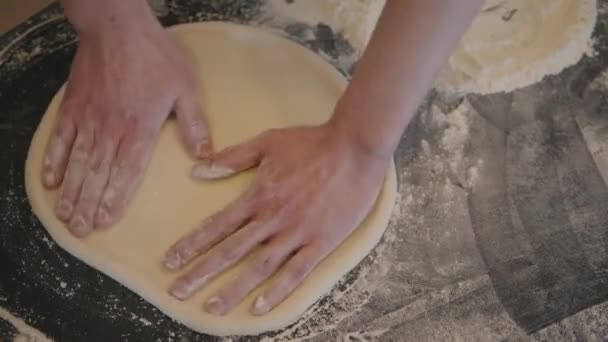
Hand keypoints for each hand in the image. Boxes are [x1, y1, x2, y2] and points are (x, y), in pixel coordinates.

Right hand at [43, 21, 211, 236]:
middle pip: (98, 175)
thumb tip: (206, 156)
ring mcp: (88, 119)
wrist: (118, 26)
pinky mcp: (73, 107)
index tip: (106, 221)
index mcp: (140, 129)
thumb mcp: (185, 88)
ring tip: (65, 217)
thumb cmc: (155, 56)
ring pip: (77, 163)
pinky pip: (60, 139)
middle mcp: (111, 130)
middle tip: (81, 231)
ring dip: (71, 192)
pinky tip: (50, 182)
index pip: (127, 173)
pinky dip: (53, 161)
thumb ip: (194, 124)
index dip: (115, 199)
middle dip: (89, 205)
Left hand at [163, 122, 388, 314]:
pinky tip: (259, 308)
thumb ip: (232, 158)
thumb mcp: (267, 143)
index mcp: (257, 196)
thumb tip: (197, 171)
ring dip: (232, 289)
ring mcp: (297, 233)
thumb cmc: (312, 142)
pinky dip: (277, 292)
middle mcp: (272, 219)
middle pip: (230, 251)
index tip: (170, 261)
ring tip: (211, 308)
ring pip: (258, 267)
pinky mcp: (321, 243)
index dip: (191, 244)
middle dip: (200, 273)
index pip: (216, 225)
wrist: (354, 147)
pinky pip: (296, 273)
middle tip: (177, 292)